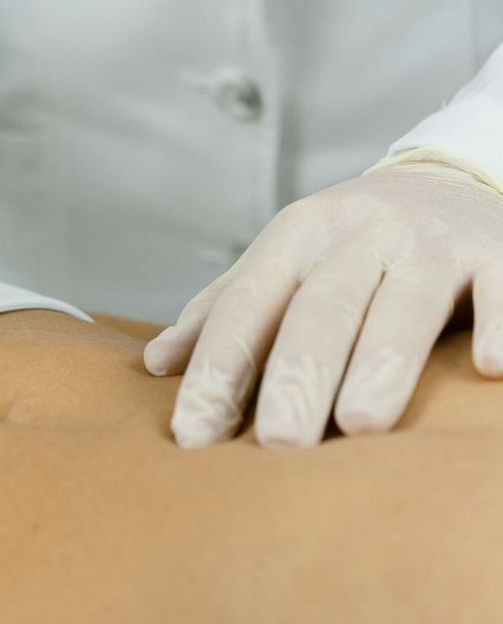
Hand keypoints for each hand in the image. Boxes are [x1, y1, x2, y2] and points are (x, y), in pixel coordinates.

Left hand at [143, 159, 502, 447]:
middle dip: (297, 375)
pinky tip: (489, 368)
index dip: (217, 367)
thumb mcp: (285, 259)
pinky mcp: (493, 254)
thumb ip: (226, 309)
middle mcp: (358, 233)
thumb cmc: (350, 242)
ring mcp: (428, 243)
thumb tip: (156, 362)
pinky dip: (498, 324)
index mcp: (296, 235)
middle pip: (322, 307)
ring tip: (361, 424)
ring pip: (403, 302)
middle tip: (278, 444)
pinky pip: (500, 288)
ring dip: (383, 361)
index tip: (192, 434)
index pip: (248, 304)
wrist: (444, 178)